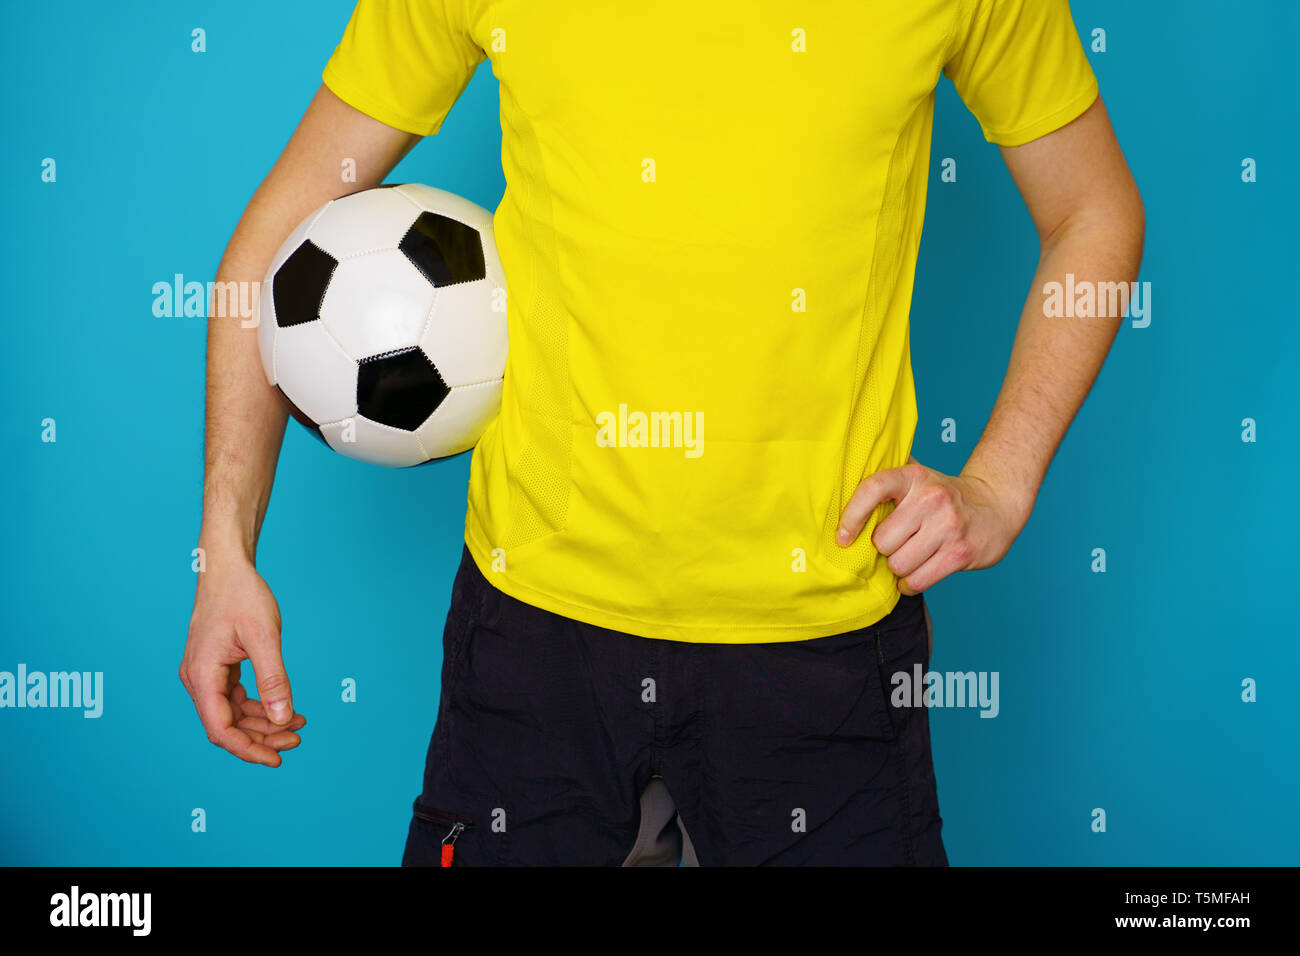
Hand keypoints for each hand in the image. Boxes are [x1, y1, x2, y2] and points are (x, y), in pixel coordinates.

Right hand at [180, 557, 305, 765]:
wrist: (227, 567)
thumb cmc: (242, 595)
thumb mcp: (264, 637)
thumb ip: (273, 679)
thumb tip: (283, 719)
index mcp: (201, 676)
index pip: (221, 729)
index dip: (248, 749)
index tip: (277, 759)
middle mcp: (198, 680)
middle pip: (227, 725)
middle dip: (261, 738)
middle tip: (297, 739)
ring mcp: (206, 675)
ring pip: (233, 714)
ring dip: (263, 723)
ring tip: (298, 724)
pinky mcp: (217, 668)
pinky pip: (236, 698)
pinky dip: (260, 706)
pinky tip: (285, 709)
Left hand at [837, 457, 1028, 594]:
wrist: (996, 504)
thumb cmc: (944, 495)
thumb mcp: (917, 477)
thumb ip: (885, 479)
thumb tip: (837, 486)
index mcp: (914, 477)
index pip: (872, 489)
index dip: (851, 515)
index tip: (843, 537)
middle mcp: (931, 498)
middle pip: (882, 541)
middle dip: (885, 549)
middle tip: (898, 544)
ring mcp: (948, 526)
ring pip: (899, 564)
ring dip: (899, 568)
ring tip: (910, 558)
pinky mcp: (960, 553)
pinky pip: (918, 581)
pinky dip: (910, 584)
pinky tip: (916, 575)